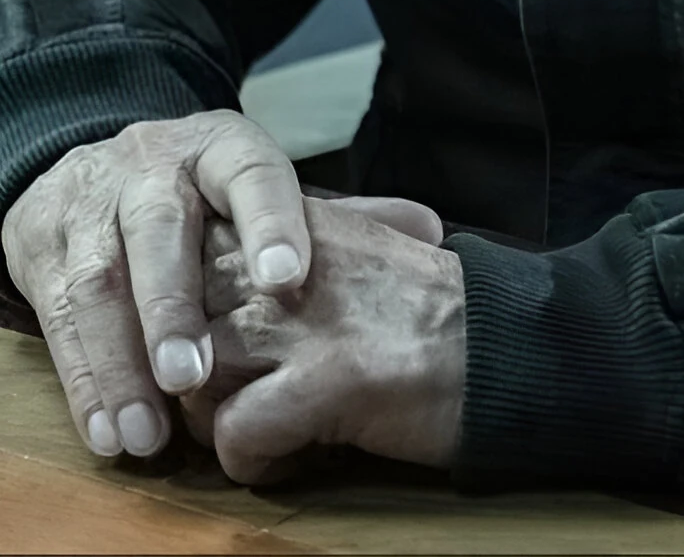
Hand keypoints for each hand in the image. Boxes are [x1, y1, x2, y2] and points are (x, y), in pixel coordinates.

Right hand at [1, 111, 310, 461]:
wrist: (99, 162)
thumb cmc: (200, 192)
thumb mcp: (258, 186)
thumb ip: (334, 216)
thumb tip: (427, 232)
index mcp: (220, 147)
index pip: (250, 172)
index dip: (269, 221)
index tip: (288, 277)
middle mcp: (152, 167)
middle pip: (160, 228)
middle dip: (173, 305)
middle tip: (197, 375)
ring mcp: (91, 203)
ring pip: (100, 279)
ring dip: (123, 362)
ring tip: (150, 430)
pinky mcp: (42, 245)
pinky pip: (56, 315)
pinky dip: (83, 379)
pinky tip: (108, 429)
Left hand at [181, 196, 465, 483]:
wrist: (503, 342)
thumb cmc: (434, 304)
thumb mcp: (365, 242)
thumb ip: (307, 239)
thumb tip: (255, 246)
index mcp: (298, 225)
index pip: (191, 242)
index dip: (183, 298)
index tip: (199, 331)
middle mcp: (288, 266)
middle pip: (177, 312)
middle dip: (183, 363)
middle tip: (221, 393)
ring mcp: (302, 325)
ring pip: (190, 374)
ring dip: (209, 416)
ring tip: (250, 428)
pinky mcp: (323, 386)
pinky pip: (234, 434)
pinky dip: (249, 461)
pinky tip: (285, 459)